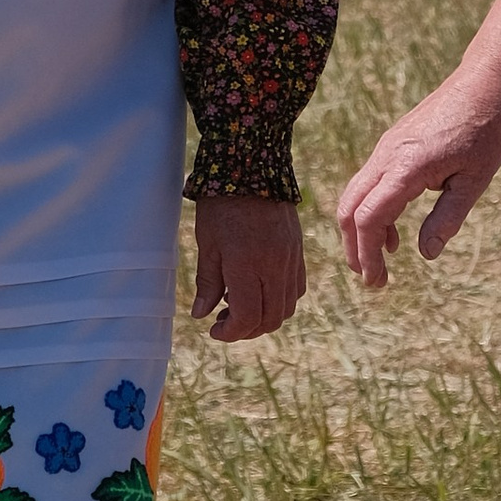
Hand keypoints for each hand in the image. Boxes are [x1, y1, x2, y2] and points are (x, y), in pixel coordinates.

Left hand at [191, 196, 305, 342]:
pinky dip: (280, 299)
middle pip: (269, 319)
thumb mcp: (207, 244)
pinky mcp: (298, 251)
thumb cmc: (222, 205)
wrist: (252, 168)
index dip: (229, 333)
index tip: (214, 330)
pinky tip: (260, 288)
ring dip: (265, 316)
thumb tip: (201, 314)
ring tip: (241, 304)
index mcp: (246, 265)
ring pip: (286, 308)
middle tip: (225, 321)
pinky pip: (297, 288)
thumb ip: (208, 283)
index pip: (246, 318)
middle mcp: (274, 266)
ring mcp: (290, 259)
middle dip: (247, 330)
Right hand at [335, 64, 500, 289]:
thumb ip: (447, 219)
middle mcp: (387, 155)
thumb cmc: (486, 130)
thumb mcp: (474, 181)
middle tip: (373, 279)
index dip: (368, 255)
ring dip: (361, 230)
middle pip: (349, 208)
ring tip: (382, 260)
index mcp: (407, 166)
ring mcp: (386, 147)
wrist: (485, 82)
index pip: (370, 218)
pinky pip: (369, 182)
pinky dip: (372, 211)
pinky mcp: (392, 144)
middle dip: (354, 248)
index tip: (379, 281)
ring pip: (355, 195)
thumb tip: (425, 254)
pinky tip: (393, 231)